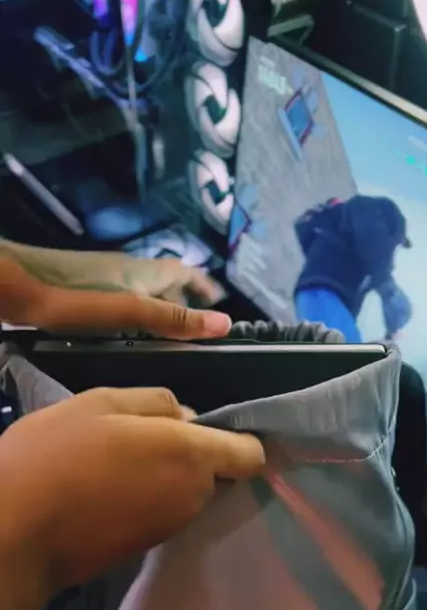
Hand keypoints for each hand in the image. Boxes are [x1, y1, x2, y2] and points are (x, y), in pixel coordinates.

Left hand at [0, 256, 230, 337]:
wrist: (18, 288)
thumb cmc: (74, 299)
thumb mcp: (131, 312)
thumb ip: (174, 319)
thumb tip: (223, 324)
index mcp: (143, 272)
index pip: (185, 273)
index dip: (204, 285)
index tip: (219, 303)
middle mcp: (127, 270)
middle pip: (165, 282)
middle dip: (183, 300)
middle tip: (196, 327)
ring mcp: (104, 279)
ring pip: (142, 292)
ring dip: (158, 309)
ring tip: (166, 337)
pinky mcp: (84, 290)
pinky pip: (121, 301)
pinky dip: (134, 316)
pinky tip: (126, 338)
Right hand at [0, 387, 264, 609]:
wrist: (14, 533)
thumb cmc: (56, 455)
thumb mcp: (101, 403)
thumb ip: (156, 403)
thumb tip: (188, 417)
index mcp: (190, 455)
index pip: (251, 454)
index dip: (242, 438)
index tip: (217, 427)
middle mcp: (192, 496)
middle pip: (213, 470)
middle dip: (190, 453)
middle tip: (139, 438)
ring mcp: (171, 526)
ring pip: (185, 491)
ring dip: (165, 476)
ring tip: (117, 463)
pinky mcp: (146, 548)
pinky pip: (161, 512)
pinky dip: (146, 499)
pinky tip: (108, 490)